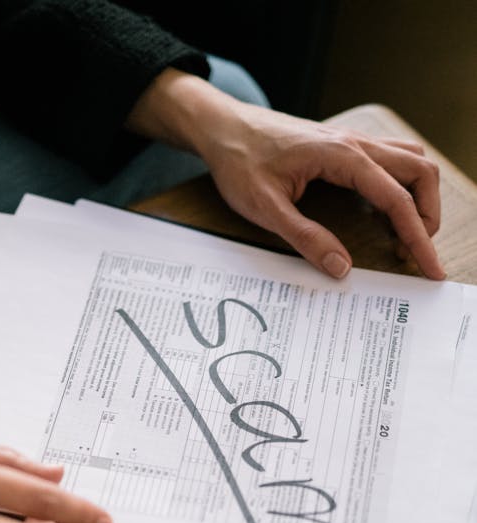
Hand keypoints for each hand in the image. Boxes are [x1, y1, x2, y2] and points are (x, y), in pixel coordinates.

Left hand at [127, 71, 443, 279]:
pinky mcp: (342, 147)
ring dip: (418, 197)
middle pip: (418, 172)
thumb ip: (305, 238)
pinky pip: (389, 161)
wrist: (222, 127)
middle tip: (419, 254)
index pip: (396, 198)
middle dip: (428, 215)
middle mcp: (354, 144)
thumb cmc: (239, 161)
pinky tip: (386, 214)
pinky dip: (400, 187)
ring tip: (407, 237)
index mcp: (341, 156)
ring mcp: (351, 142)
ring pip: (409, 162)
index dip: (418, 236)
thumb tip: (341, 268)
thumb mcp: (266, 208)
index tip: (429, 267)